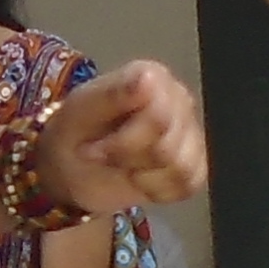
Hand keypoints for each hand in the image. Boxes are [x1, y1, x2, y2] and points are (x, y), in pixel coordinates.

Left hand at [38, 59, 208, 210]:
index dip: (122, 142)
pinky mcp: (196, 163)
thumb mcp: (82, 110)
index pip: (158, 118)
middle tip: (102, 156)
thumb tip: (148, 77)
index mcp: (153, 77)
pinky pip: (188, 185)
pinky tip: (140, 177)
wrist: (72, 164)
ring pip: (181, 169)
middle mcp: (179, 100)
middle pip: (167, 148)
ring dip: (143, 176)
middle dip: (128, 160)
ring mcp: (191, 132)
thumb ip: (114, 92)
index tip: (94, 147)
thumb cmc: (76, 132)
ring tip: (122, 165)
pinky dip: (159, 190)